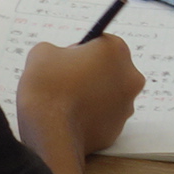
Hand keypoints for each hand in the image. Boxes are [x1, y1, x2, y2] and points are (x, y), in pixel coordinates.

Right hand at [17, 35, 141, 156]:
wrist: (50, 131)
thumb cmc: (48, 85)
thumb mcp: (43, 51)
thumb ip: (61, 51)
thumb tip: (65, 62)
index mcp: (116, 51)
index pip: (101, 43)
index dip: (82, 49)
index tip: (67, 58)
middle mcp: (130, 77)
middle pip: (110, 69)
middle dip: (92, 72)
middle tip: (66, 78)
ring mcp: (127, 107)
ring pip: (108, 94)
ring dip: (92, 94)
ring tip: (65, 100)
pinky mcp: (117, 130)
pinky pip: (103, 117)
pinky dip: (90, 115)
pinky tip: (70, 116)